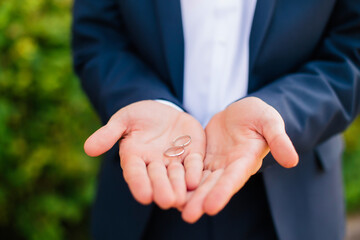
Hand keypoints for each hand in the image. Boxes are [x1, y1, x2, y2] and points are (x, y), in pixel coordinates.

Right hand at [84, 100, 205, 208]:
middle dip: (162, 189)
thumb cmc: (139, 116)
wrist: (162, 111)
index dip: (139, 184)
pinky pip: (193, 164)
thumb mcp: (123, 120)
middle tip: (166, 202)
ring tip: (181, 198)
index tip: (143, 197)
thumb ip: (109, 133)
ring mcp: (174, 161)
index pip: (135, 173)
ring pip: (176, 176)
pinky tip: (196, 181)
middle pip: (157, 179)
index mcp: (135, 157)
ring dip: (179, 187)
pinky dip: (194, 172)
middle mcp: (154, 164)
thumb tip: (88, 148)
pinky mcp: (191, 154)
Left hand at [182, 97, 297, 222]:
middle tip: (187, 216)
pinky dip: (181, 178)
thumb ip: (279, 139)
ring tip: (174, 207)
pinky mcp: (203, 157)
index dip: (223, 192)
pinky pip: (191, 169)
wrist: (241, 110)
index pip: (234, 178)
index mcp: (246, 159)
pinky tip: (169, 187)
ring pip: (200, 180)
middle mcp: (230, 166)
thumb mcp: (270, 120)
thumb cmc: (258, 114)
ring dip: (189, 194)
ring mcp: (216, 163)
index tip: (211, 207)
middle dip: (201, 200)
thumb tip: (293, 161)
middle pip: (214, 185)